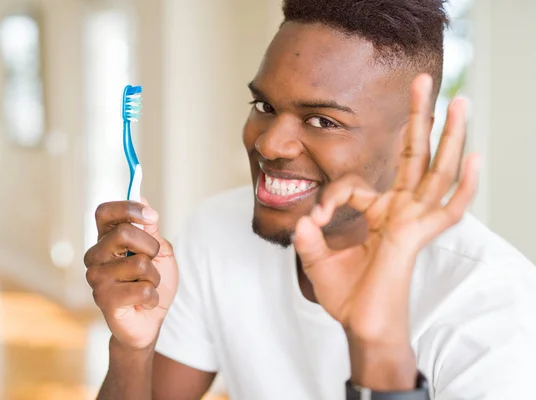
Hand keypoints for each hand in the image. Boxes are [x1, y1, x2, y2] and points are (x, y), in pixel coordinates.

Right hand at [84, 199, 177, 350]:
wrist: (150, 322)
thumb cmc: (153, 283)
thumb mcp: (160, 252)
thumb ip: (151, 229)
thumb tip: (141, 197)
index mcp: (106, 239)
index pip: (104, 212)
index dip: (128, 208)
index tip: (152, 217)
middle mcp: (95, 256)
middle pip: (123, 232)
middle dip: (151, 247)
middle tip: (153, 263)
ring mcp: (96, 278)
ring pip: (140, 263)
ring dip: (154, 277)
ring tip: (147, 286)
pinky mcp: (104, 299)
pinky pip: (143, 288)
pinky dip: (153, 296)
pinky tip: (143, 302)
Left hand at [292, 74, 479, 388]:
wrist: (360, 325)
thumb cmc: (347, 294)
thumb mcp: (318, 259)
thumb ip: (309, 236)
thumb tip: (303, 219)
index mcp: (380, 213)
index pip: (356, 184)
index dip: (331, 195)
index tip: (314, 217)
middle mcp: (402, 212)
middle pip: (416, 155)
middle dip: (420, 117)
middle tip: (426, 79)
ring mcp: (413, 222)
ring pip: (439, 172)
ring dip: (450, 136)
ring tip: (459, 101)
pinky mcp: (418, 237)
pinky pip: (449, 210)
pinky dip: (465, 187)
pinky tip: (474, 156)